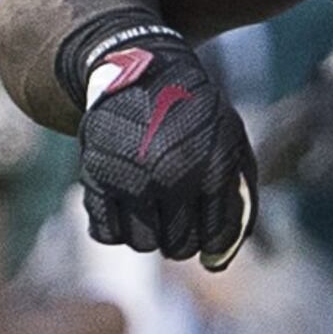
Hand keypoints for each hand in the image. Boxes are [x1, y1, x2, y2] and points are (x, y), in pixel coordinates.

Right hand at [65, 19, 257, 268]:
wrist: (141, 69)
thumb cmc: (195, 115)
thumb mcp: (232, 144)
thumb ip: (237, 202)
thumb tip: (219, 263)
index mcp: (212, 167)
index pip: (216, 237)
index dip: (214, 241)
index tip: (207, 230)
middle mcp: (171, 176)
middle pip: (178, 246)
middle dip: (183, 237)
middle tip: (180, 212)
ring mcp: (130, 178)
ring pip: (142, 244)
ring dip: (151, 233)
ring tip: (156, 204)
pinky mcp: (95, 177)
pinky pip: (106, 233)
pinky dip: (119, 226)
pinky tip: (130, 203)